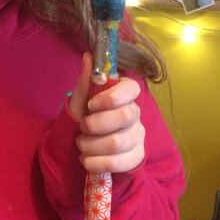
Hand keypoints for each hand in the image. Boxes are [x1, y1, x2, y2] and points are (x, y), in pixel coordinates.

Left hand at [68, 52, 144, 173]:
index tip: (91, 105)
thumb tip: (89, 56)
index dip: (112, 97)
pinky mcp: (135, 157)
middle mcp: (135, 114)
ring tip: (80, 144)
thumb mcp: (80, 100)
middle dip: (96, 124)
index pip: (131, 88)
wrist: (87, 147)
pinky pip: (117, 163)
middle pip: (125, 116)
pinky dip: (95, 162)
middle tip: (82, 127)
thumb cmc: (86, 117)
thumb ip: (86, 81)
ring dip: (91, 145)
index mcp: (124, 94)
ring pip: (118, 142)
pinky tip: (85, 159)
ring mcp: (138, 136)